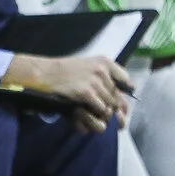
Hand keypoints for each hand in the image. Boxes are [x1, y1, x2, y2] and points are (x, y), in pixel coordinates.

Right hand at [11, 54, 133, 128]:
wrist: (44, 74)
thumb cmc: (65, 72)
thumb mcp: (88, 66)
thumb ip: (106, 75)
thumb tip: (129, 89)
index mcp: (105, 62)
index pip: (124, 79)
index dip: (122, 92)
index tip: (117, 100)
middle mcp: (102, 70)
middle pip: (117, 94)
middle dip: (111, 105)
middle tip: (103, 111)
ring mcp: (95, 81)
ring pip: (110, 103)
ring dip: (103, 111)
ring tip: (93, 112)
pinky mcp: (87, 93)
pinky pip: (100, 108)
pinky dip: (95, 113)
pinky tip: (87, 111)